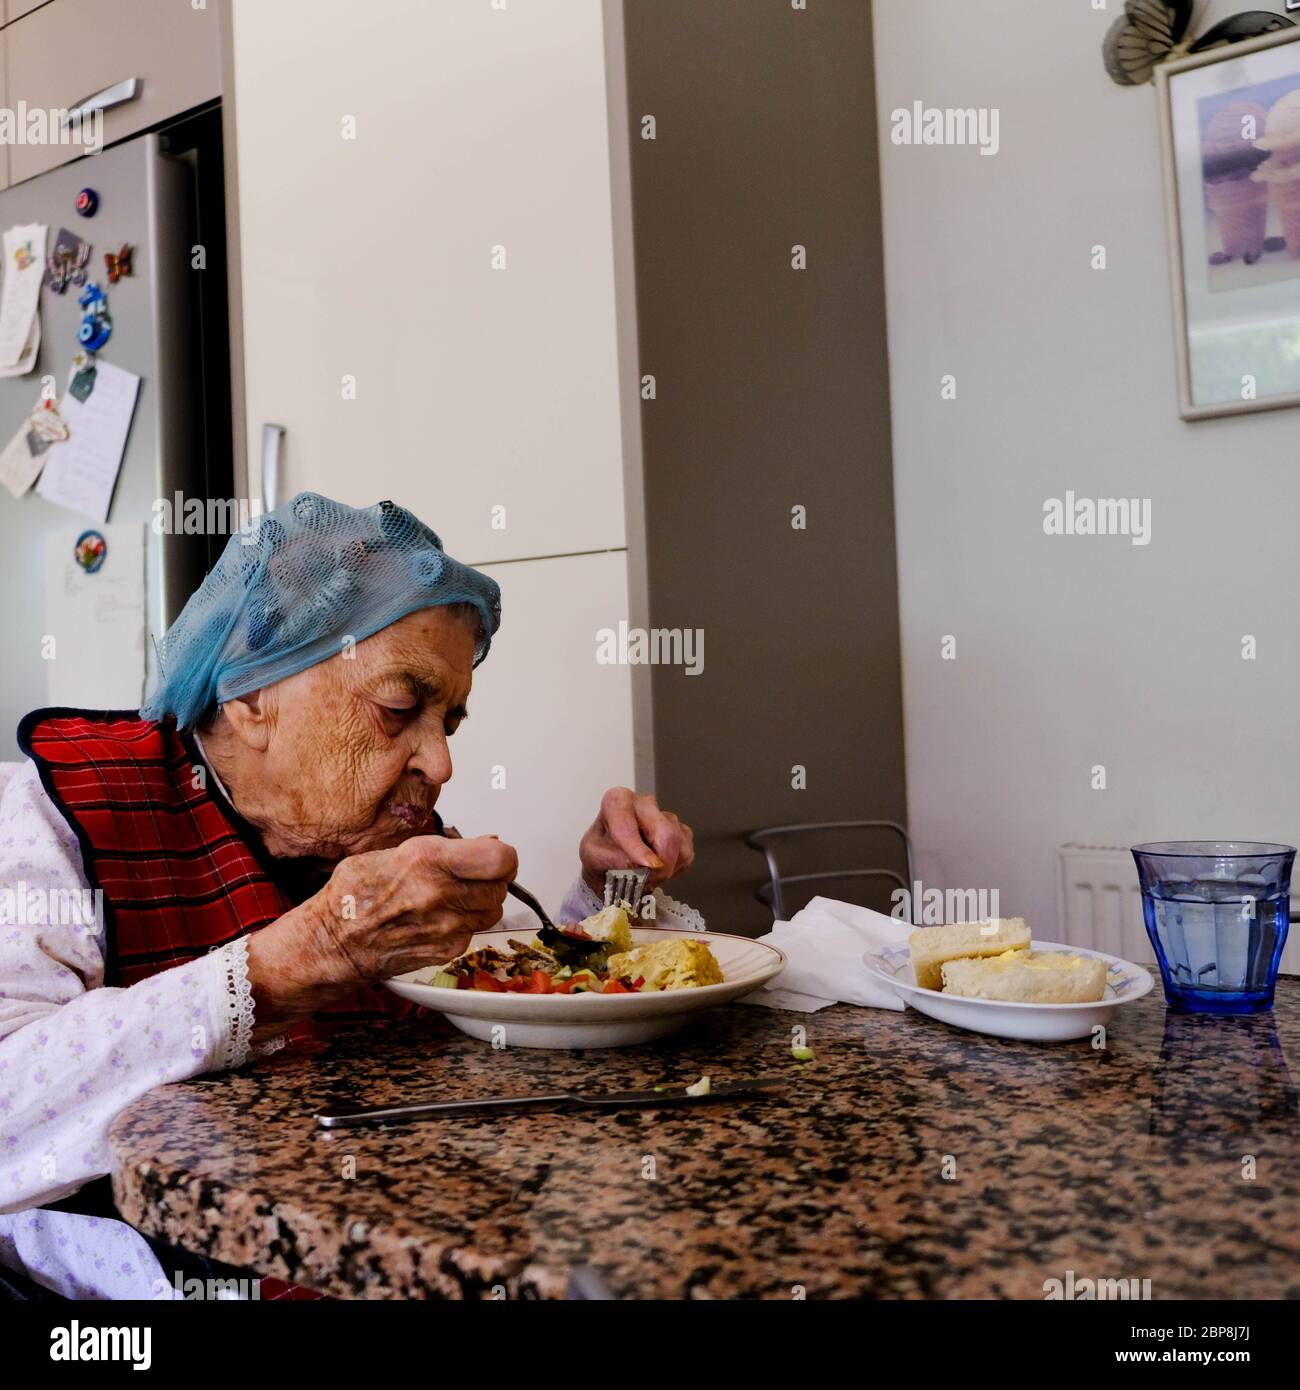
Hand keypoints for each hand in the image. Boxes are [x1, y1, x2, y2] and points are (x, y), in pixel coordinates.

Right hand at [246, 834, 516, 1035]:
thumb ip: (444, 847)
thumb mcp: (392, 851)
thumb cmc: (355, 893)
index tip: (493, 854)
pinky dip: (466, 923)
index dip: (502, 855)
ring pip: (493, 910)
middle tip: (472, 873)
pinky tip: (440, 916)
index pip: (500, 858)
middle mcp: (440, 895)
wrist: (333, 943)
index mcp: (427, 860)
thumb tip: (486, 842)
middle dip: (492, 877)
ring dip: (482, 900)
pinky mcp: (446, 951)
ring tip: (453, 894)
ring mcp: (446, 928)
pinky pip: (475, 931)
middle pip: (501, 885)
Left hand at [578, 787, 694, 897]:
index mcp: (618, 802)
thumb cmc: (600, 852)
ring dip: (665, 870)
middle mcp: (645, 804)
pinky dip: (674, 869)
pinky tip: (657, 870)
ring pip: (679, 846)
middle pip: (666, 832)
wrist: (609, 863)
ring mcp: (666, 817)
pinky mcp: (682, 833)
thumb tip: (636, 863)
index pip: (630, 824)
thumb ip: (611, 858)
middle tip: (647, 880)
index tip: (641, 866)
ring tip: (646, 876)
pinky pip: (686, 854)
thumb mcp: (592, 856)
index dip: (636, 848)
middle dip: (660, 864)